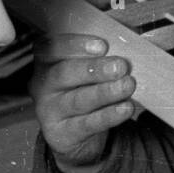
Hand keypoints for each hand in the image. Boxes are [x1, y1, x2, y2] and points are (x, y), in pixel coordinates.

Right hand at [29, 33, 135, 172]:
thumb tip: (131, 37)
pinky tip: (125, 108)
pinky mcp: (60, 134)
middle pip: (63, 73)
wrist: (79, 134)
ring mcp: (48, 111)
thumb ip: (102, 53)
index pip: (50, 47)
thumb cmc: (86, 90)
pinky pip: (86, 124)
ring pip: (77, 100)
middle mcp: (42, 85)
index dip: (74, 44)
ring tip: (128, 86)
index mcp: (46, 62)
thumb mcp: (89, 70)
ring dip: (105, 92)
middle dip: (94, 69)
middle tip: (121, 66)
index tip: (103, 46)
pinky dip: (108, 116)